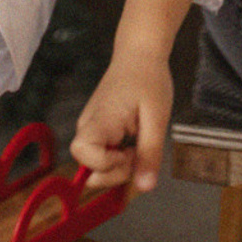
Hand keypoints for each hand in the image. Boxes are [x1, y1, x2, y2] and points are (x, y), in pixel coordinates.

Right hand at [71, 48, 173, 198]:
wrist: (140, 53)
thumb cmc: (149, 79)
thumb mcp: (158, 117)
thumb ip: (150, 153)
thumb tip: (145, 188)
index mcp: (100, 119)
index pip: (83, 154)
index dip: (107, 164)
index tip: (129, 153)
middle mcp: (88, 125)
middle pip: (88, 167)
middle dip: (115, 171)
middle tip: (138, 152)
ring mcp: (90, 127)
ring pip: (96, 164)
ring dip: (119, 164)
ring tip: (137, 142)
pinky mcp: (96, 129)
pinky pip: (102, 153)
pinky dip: (118, 156)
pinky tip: (132, 140)